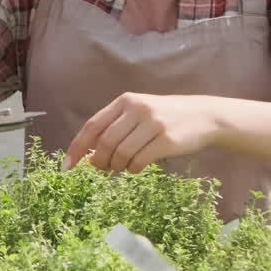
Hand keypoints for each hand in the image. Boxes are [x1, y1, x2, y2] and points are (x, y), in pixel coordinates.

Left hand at [63, 93, 222, 172]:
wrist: (203, 116)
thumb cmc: (164, 118)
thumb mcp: (138, 114)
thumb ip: (114, 129)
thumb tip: (89, 157)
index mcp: (125, 101)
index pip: (92, 126)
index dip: (77, 147)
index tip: (67, 166)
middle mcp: (137, 109)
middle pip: (105, 143)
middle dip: (99, 162)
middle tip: (104, 169)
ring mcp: (153, 123)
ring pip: (121, 154)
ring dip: (118, 167)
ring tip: (123, 167)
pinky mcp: (167, 139)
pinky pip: (139, 161)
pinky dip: (133, 169)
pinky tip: (137, 167)